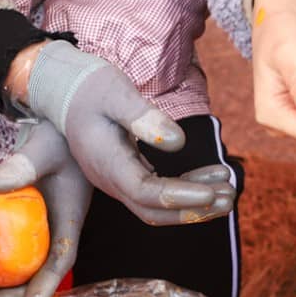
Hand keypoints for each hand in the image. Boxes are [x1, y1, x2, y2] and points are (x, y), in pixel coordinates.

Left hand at [0, 119, 89, 296]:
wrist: (52, 128)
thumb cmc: (56, 136)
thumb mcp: (44, 147)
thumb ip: (24, 164)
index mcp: (69, 218)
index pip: (61, 259)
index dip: (46, 287)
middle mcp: (51, 230)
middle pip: (33, 273)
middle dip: (11, 296)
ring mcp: (31, 229)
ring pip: (11, 267)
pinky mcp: (12, 223)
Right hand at [9, 41, 235, 224]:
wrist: (65, 88)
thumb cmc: (91, 86)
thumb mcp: (116, 93)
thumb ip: (144, 118)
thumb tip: (178, 142)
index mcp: (105, 161)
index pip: (145, 191)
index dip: (180, 197)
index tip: (212, 192)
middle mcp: (109, 179)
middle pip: (152, 210)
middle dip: (192, 210)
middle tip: (229, 199)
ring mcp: (117, 179)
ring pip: (157, 205)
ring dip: (194, 203)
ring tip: (229, 192)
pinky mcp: (127, 172)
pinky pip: (158, 190)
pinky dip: (187, 187)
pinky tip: (214, 176)